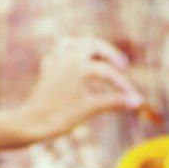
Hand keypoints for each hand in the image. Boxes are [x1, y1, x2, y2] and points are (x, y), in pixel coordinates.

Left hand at [15, 36, 142, 141]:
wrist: (30, 124)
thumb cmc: (60, 117)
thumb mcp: (91, 108)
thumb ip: (114, 102)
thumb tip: (138, 101)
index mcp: (78, 65)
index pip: (107, 72)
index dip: (123, 86)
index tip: (133, 99)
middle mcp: (66, 58)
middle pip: (92, 44)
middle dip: (109, 53)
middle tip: (122, 65)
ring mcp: (54, 62)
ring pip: (72, 43)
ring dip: (87, 47)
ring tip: (99, 57)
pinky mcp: (46, 71)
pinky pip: (56, 53)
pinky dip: (68, 54)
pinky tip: (73, 64)